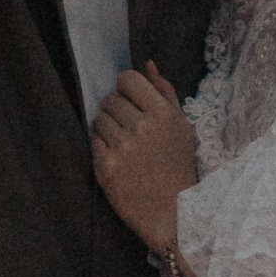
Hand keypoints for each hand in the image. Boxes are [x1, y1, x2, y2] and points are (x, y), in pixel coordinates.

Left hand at [92, 62, 198, 256]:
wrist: (172, 212)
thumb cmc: (178, 166)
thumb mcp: (182, 126)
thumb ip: (165, 92)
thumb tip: (148, 64)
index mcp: (163, 114)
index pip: (128, 79)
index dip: (126, 88)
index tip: (131, 102)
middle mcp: (142, 127)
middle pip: (111, 99)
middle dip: (116, 109)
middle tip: (127, 127)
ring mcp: (122, 148)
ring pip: (99, 119)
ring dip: (106, 127)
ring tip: (122, 143)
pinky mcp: (106, 167)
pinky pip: (93, 141)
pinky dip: (101, 146)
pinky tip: (116, 157)